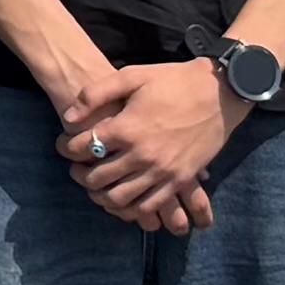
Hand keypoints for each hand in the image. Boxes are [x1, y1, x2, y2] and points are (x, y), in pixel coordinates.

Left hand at [58, 58, 239, 234]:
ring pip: (121, 198)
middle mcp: (142, 155)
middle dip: (80, 175)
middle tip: (76, 169)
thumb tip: (70, 117)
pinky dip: (132, 208)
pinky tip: (125, 198)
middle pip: (98, 178)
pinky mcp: (180, 179)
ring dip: (102, 196)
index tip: (64, 144)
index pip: (82, 147)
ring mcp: (163, 171)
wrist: (220, 92)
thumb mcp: (132, 76)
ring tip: (96, 186)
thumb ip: (96, 94)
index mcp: (127, 128)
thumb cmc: (174, 81)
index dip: (66, 147)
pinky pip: (150, 206)